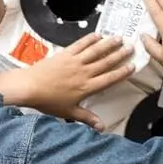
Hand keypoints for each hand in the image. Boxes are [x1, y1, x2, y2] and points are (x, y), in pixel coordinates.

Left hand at [0, 34, 133, 128]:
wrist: (29, 87)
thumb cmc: (48, 102)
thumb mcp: (68, 113)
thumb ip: (87, 118)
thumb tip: (102, 128)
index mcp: (87, 87)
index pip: (110, 79)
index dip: (122, 72)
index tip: (133, 66)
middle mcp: (84, 72)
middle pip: (106, 62)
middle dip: (120, 55)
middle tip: (131, 47)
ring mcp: (75, 61)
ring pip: (96, 51)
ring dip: (109, 44)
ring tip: (119, 38)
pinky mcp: (65, 54)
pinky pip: (80, 44)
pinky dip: (90, 39)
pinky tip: (98, 35)